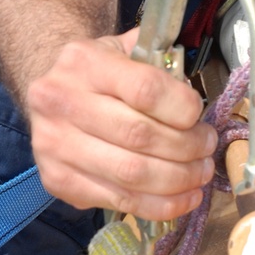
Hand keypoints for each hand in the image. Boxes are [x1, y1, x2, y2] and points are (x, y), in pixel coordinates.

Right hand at [24, 28, 217, 219]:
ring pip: (132, 173)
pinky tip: (183, 197)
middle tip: (207, 148)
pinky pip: (120, 200)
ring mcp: (55, 145)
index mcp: (83, 61)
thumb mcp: (122, 49)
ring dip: (179, 179)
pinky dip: (161, 205)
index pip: (145, 89)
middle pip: (140, 135)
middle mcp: (61, 101)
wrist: (47, 97)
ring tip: (200, 173)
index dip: (182, 107)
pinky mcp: (57, 180)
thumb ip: (158, 62)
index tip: (199, 115)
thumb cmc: (96, 74)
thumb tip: (194, 93)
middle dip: (187, 147)